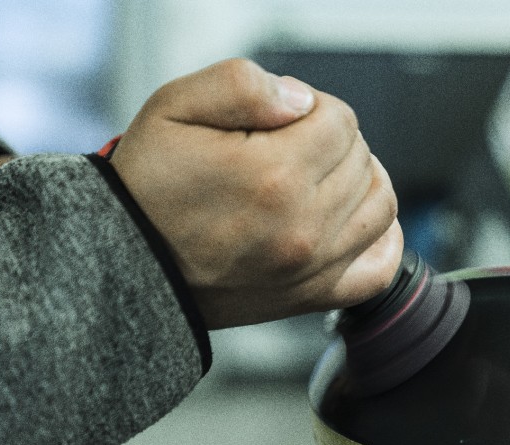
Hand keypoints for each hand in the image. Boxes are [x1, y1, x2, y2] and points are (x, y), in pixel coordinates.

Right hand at [109, 58, 402, 328]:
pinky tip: (354, 219)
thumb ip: (241, 84)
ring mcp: (314, 265)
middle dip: (332, 141)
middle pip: (361, 159)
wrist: (129, 265)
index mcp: (275, 175)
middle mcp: (304, 225)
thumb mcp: (172, 108)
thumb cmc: (148, 188)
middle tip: (289, 146)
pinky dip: (381, 238)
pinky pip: (380, 268)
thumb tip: (301, 99)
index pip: (340, 120)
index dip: (313, 107)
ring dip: (361, 180)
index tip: (281, 119)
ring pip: (380, 205)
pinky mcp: (313, 295)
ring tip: (324, 174)